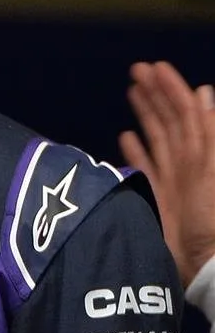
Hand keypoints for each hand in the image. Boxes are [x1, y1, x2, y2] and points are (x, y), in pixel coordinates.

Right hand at [121, 60, 214, 285]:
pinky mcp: (155, 197)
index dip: (172, 88)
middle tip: (137, 70)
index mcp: (202, 152)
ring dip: (145, 114)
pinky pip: (143, 167)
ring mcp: (171, 178)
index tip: (155, 67)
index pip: (186, 111)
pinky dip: (135, 150)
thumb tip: (202, 93)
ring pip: (156, 137)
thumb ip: (210, 133)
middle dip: (155, 94)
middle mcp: (187, 161)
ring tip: (132, 92)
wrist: (206, 265)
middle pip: (169, 120)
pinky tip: (126, 137)